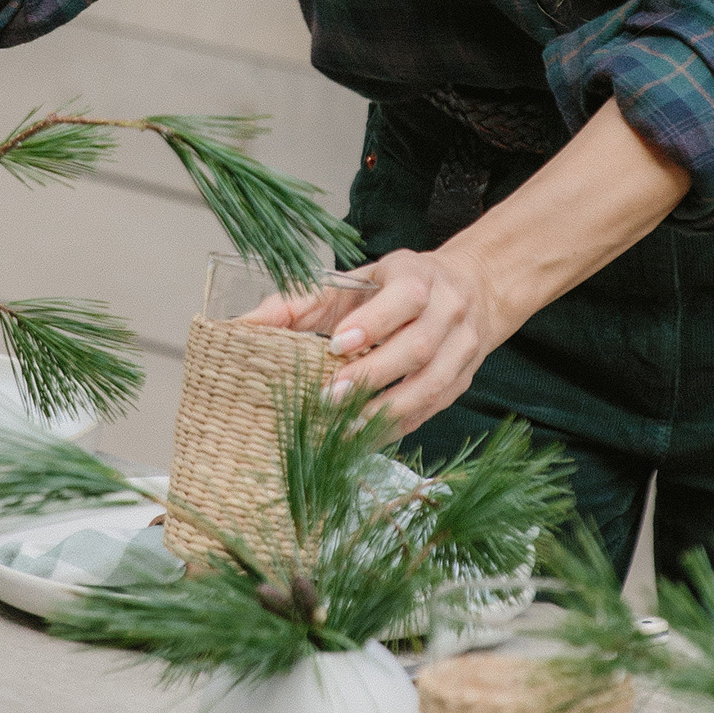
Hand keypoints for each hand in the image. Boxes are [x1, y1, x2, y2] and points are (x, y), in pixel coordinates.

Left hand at [315, 244, 509, 433]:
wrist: (469, 288)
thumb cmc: (396, 285)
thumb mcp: (353, 280)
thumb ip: (300, 301)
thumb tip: (244, 325)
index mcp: (419, 276)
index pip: (406, 298)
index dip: (373, 323)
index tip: (336, 345)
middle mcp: (448, 311)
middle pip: (418, 348)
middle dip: (372, 376)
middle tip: (327, 397)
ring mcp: (461, 349)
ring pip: (430, 385)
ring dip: (385, 410)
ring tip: (344, 426)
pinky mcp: (462, 380)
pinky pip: (431, 408)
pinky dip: (396, 425)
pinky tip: (364, 435)